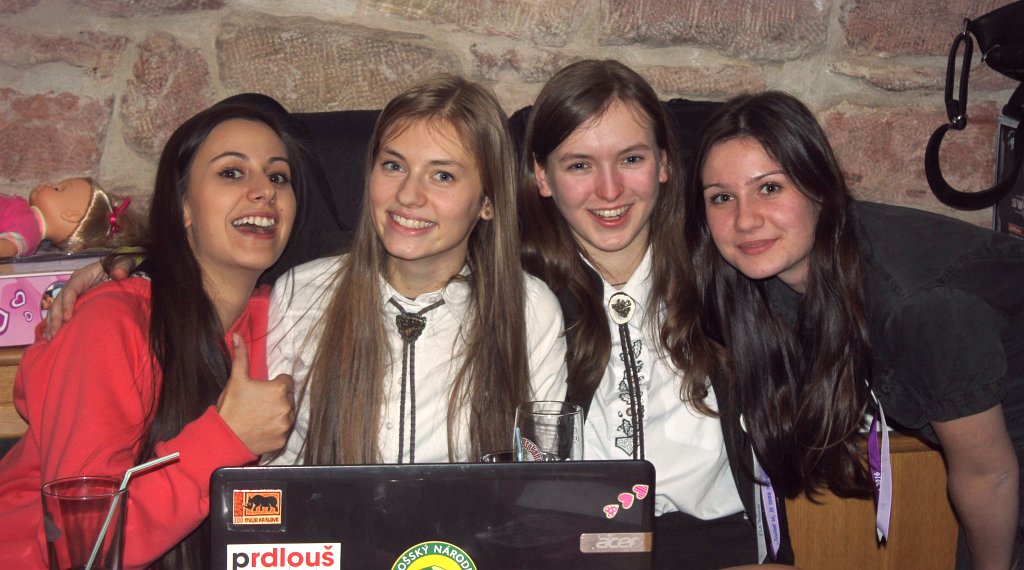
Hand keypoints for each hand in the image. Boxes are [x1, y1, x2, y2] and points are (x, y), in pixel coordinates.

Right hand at [42, 257, 134, 339]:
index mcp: (83, 276)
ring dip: (51, 323)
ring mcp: (71, 293)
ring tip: (49, 338)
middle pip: (60, 301)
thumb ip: (122, 266)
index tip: (68, 318)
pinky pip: (59, 312)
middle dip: (56, 318)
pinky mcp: (73, 302)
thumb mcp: (124, 263)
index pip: (71, 290)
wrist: (119, 268)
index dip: (68, 303)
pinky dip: (53, 323)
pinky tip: (50, 336)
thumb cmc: (120, 266)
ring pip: (56, 308)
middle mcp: (73, 284)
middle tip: (55, 334)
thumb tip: (119, 273)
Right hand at [217, 333, 295, 455]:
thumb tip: (237, 336)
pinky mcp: (283, 440)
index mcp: (279, 389)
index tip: (264, 390)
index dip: (276, 384)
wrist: (223, 438)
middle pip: (289, 398)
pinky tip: (262, 428)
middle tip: (260, 403)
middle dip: (278, 398)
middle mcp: (287, 407)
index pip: (287, 381)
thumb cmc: (230, 407)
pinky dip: (276, 429)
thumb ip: (241, 357)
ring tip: (261, 416)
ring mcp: (286, 425)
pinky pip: (284, 431)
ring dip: (279, 414)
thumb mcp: (236, 380)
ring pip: (288, 414)